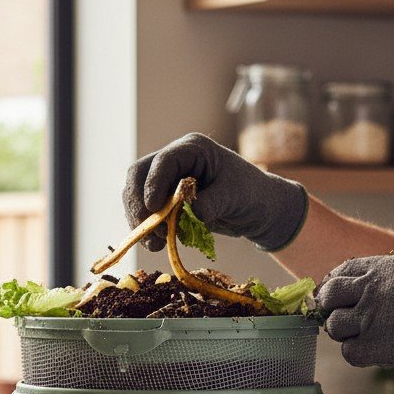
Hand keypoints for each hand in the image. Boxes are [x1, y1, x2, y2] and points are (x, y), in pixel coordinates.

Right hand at [122, 133, 308, 251]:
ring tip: (154, 243)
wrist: (257, 209)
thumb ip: (214, 202)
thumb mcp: (235, 196)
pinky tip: (156, 244)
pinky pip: (145, 211)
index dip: (153, 184)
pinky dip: (146, 227)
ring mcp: (166, 179)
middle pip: (139, 174)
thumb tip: (193, 213)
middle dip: (137, 203)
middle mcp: (175, 160)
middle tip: (146, 230)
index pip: (163, 161)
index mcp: (193, 149)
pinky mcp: (164, 199)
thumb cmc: (250, 194)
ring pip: (136, 193)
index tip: (153, 209)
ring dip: (139, 219)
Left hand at [317, 255, 393, 393]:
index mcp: (391, 267)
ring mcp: (374, 315)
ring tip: (368, 338)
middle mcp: (378, 286)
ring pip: (335, 325)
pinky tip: (377, 353)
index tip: (337, 298)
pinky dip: (359, 356)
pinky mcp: (376, 344)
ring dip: (347, 335)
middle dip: (334, 309)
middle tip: (346, 321)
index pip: (344, 270)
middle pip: (330, 294)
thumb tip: (360, 288)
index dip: (335, 285)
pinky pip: (348, 352)